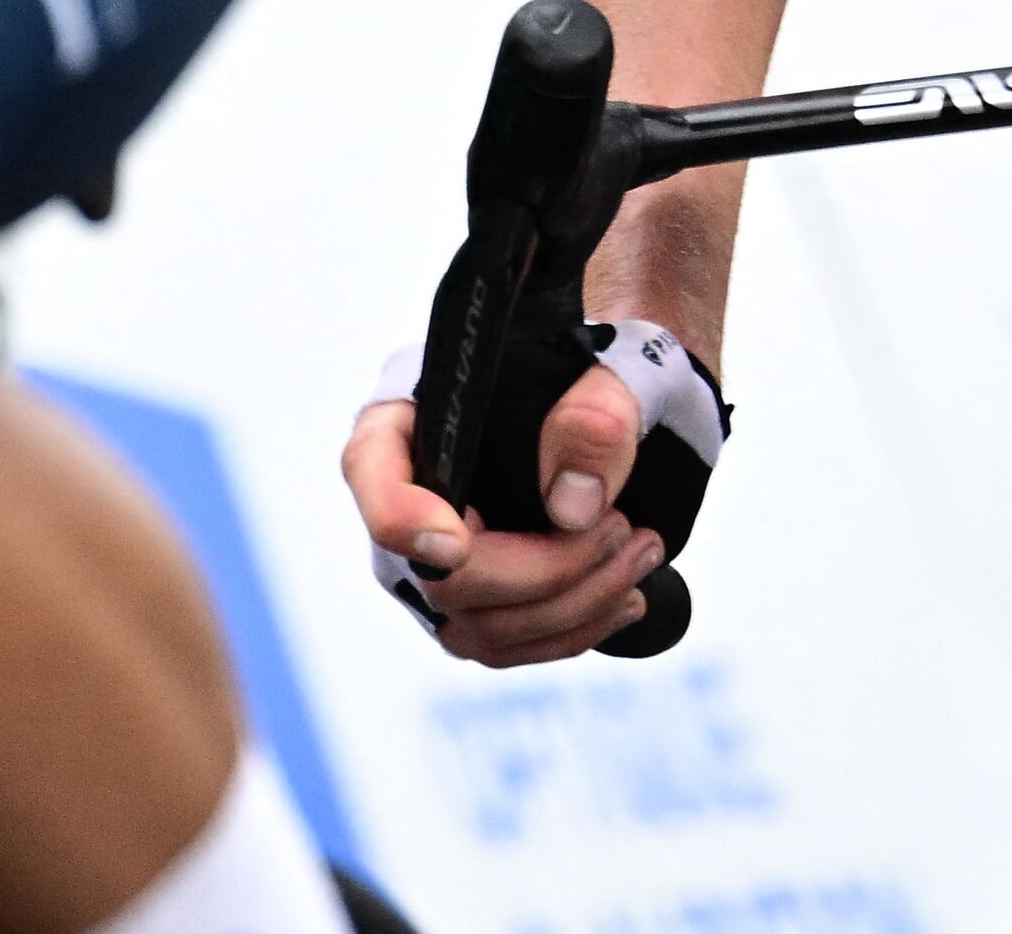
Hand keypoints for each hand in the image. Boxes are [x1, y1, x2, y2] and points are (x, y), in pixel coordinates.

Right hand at [341, 357, 667, 663]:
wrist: (605, 406)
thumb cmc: (595, 371)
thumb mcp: (615, 364)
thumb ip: (598, 412)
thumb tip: (574, 506)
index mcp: (405, 417)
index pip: (369, 469)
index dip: (400, 517)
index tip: (459, 543)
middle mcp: (402, 500)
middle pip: (442, 577)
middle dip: (548, 570)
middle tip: (625, 527)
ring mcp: (428, 566)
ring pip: (479, 628)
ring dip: (575, 606)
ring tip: (642, 555)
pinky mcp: (470, 609)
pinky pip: (506, 647)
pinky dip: (573, 632)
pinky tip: (625, 597)